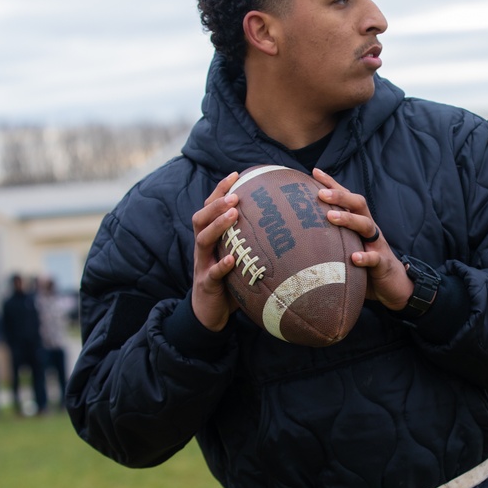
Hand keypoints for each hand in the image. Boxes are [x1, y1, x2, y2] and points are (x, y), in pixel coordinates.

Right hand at [190, 172, 240, 330]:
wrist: (211, 312)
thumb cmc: (230, 280)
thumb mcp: (240, 257)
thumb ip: (253, 241)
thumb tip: (286, 224)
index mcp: (211, 238)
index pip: (210, 208)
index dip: (220, 190)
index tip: (236, 174)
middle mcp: (203, 248)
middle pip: (201, 218)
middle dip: (216, 203)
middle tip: (235, 194)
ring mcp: (202, 265)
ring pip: (203, 240)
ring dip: (218, 225)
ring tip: (233, 213)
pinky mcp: (206, 284)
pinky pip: (211, 273)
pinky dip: (221, 265)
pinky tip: (231, 259)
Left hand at [312, 168, 413, 311]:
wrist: (393, 286)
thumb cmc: (364, 265)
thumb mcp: (347, 247)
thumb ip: (330, 238)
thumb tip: (299, 232)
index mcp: (359, 223)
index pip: (346, 198)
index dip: (332, 184)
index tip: (315, 172)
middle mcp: (369, 229)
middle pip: (358, 205)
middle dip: (340, 196)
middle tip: (321, 194)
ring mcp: (378, 245)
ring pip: (366, 225)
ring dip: (349, 219)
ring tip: (331, 216)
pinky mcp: (383, 264)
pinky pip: (375, 258)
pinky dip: (366, 256)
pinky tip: (355, 257)